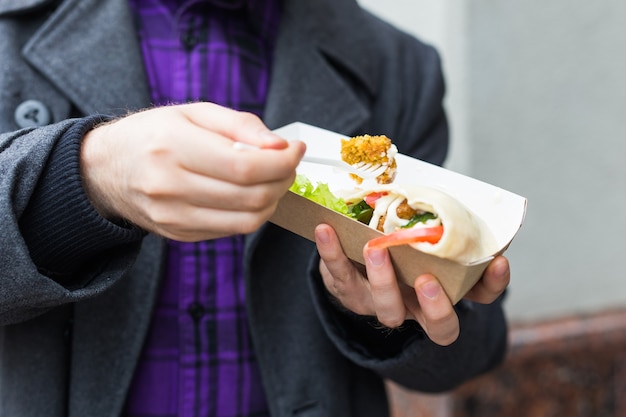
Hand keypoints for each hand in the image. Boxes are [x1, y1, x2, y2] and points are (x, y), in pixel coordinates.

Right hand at [81, 102, 305, 240]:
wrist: (105, 169)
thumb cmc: (154, 133)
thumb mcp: (193, 112)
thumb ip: (240, 125)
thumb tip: (281, 146)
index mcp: (172, 146)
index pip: (244, 166)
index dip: (282, 162)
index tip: (296, 149)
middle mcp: (169, 186)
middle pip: (251, 196)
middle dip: (283, 180)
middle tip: (288, 163)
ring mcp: (173, 217)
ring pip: (247, 221)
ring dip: (272, 200)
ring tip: (273, 179)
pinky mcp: (178, 234)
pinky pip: (231, 230)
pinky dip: (250, 213)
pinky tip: (249, 193)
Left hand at [314, 224, 509, 345]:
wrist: (354, 251)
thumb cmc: (398, 237)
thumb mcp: (419, 227)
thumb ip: (432, 215)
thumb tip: (439, 187)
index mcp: (448, 288)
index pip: (481, 294)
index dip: (493, 283)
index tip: (498, 261)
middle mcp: (420, 306)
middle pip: (439, 325)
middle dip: (436, 306)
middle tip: (426, 280)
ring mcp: (385, 304)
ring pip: (388, 309)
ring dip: (382, 280)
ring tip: (374, 250)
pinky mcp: (350, 294)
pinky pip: (340, 279)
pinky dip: (332, 253)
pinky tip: (325, 229)